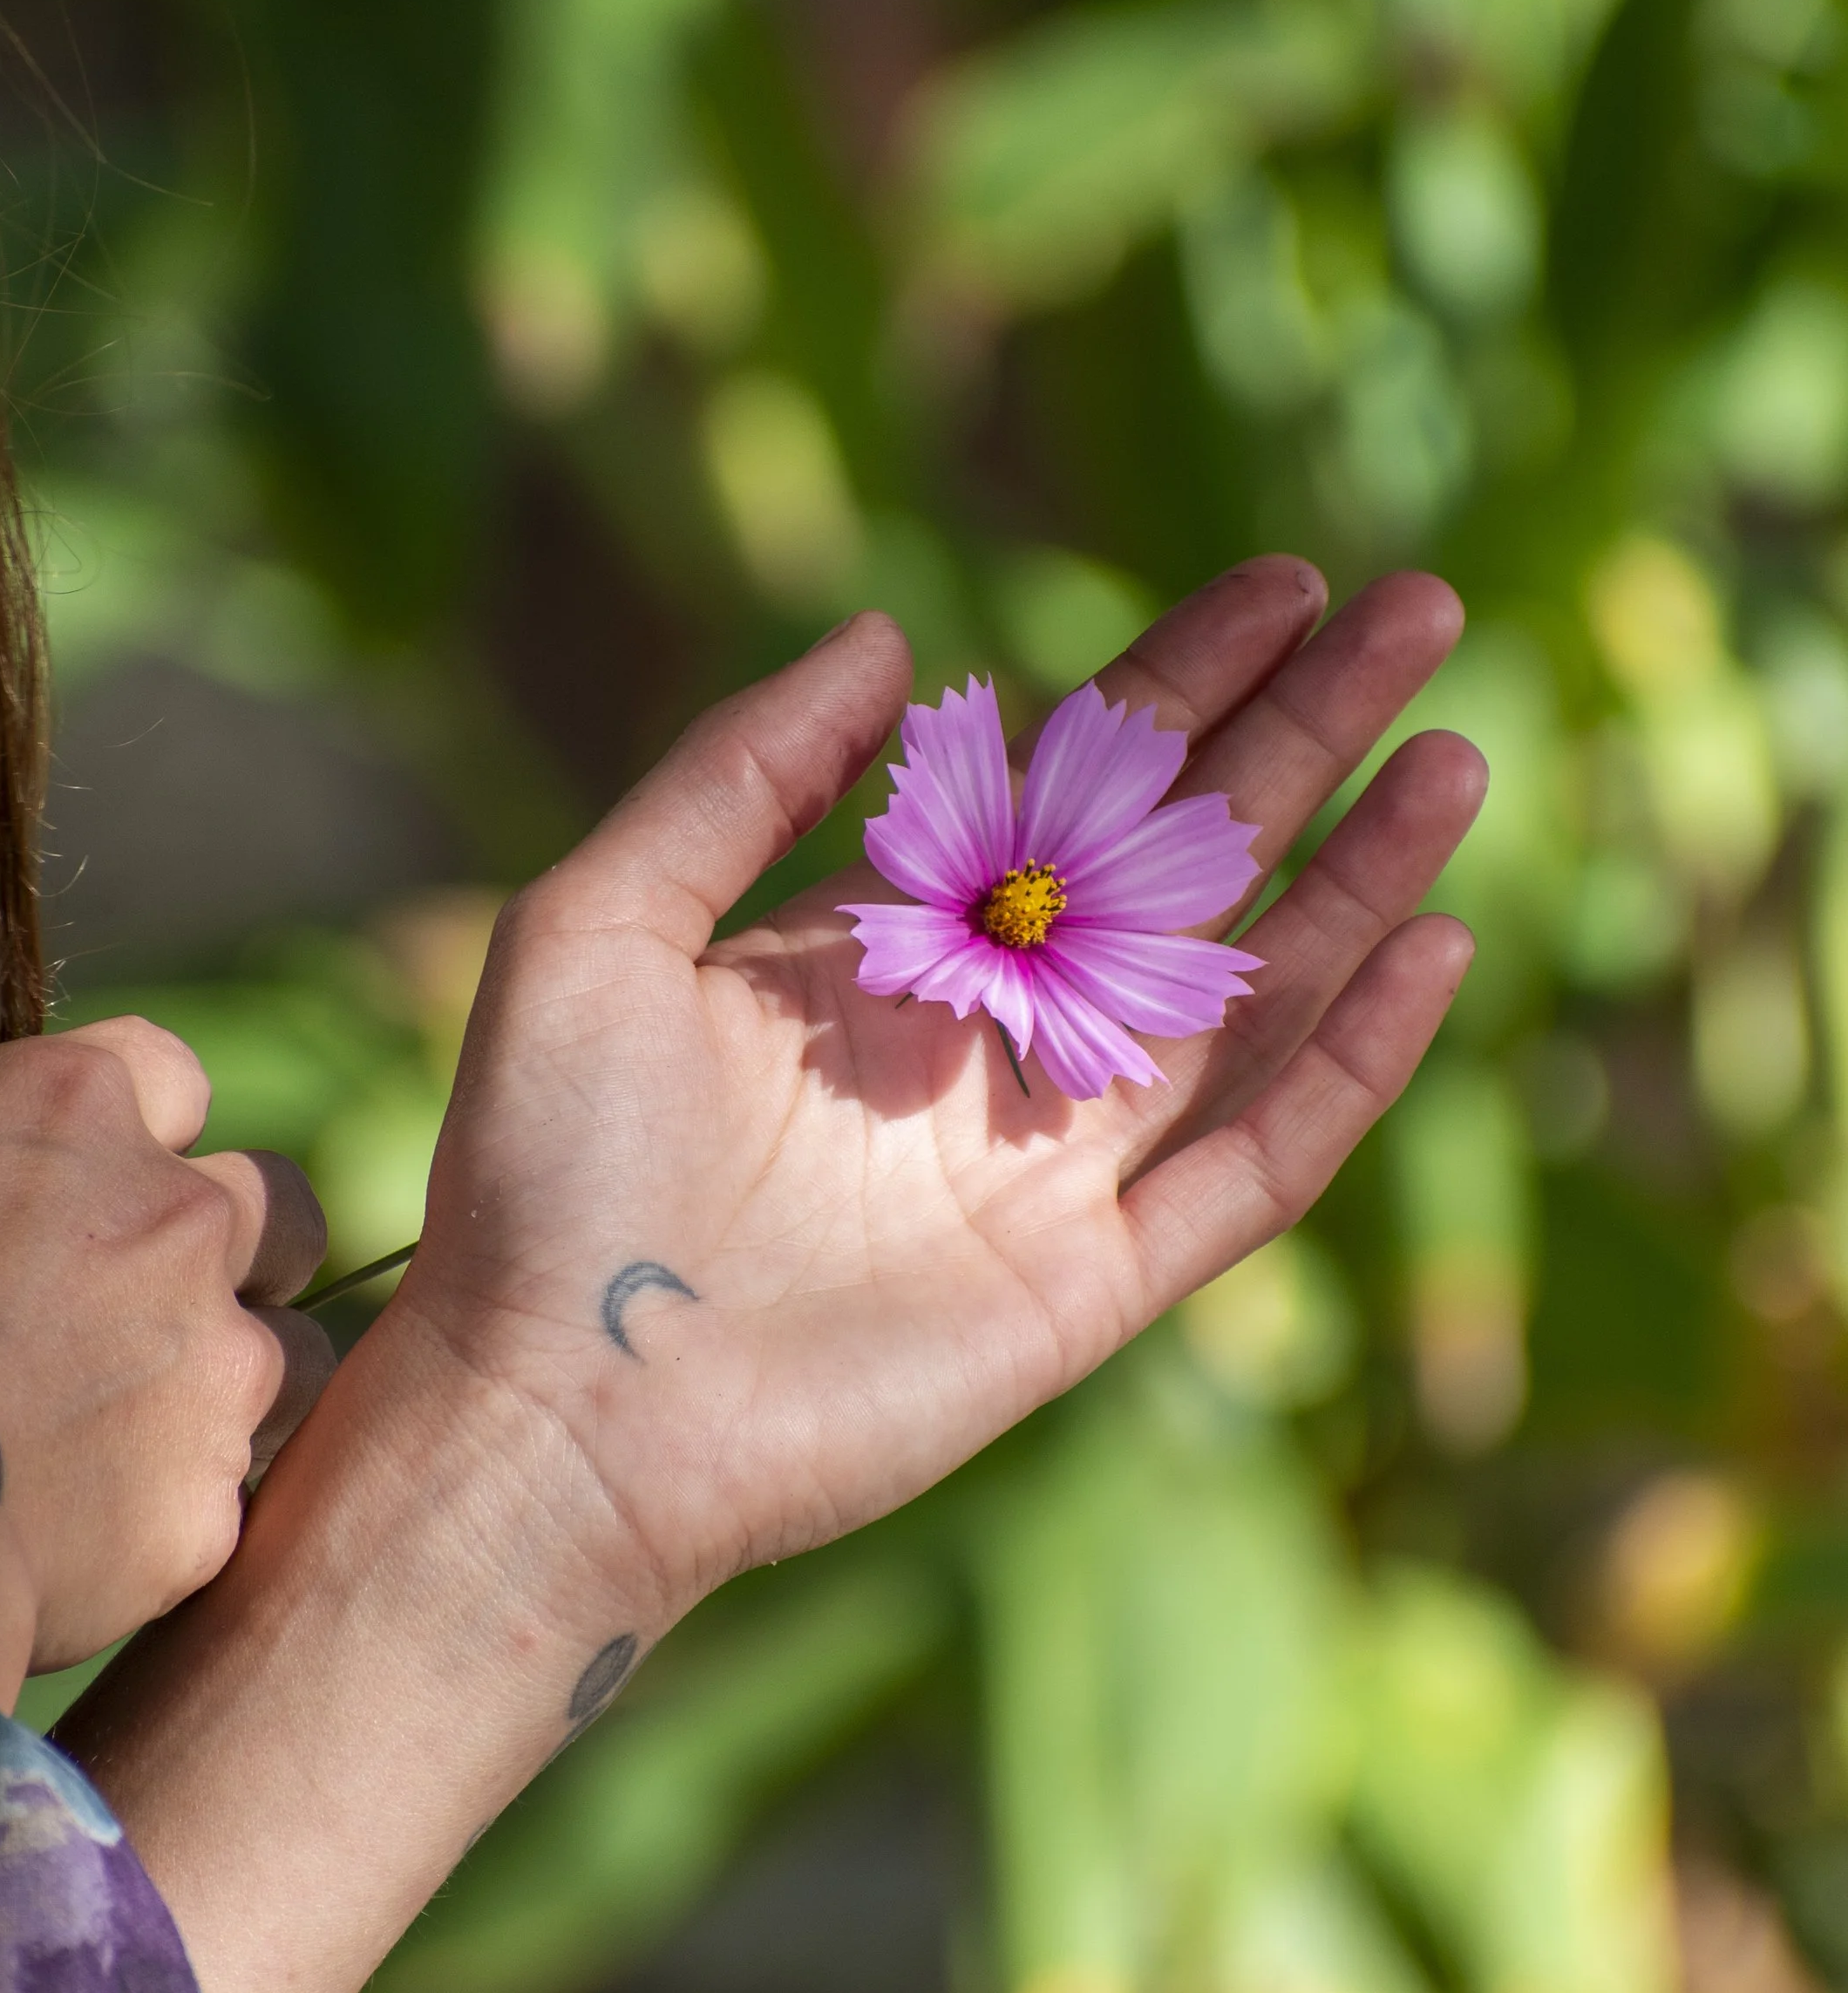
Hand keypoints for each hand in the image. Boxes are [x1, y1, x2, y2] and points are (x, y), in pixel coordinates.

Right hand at [0, 1018, 334, 1700]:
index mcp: (68, 1107)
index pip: (167, 1068)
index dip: (134, 1121)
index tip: (78, 1181)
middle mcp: (178, 1213)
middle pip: (276, 1202)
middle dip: (230, 1247)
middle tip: (133, 1311)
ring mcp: (221, 1358)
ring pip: (297, 1346)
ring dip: (233, 1376)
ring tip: (129, 1431)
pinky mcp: (221, 1494)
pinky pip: (234, 1488)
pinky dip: (178, 1505)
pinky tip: (92, 1534)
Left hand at [66, 557, 1479, 1992]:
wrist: (542, 1409)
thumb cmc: (538, 1171)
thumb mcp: (600, 921)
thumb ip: (739, 772)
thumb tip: (890, 635)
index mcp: (896, 945)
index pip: (1076, 783)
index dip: (1185, 680)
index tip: (1286, 583)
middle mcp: (996, 1043)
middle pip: (1196, 864)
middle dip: (1309, 735)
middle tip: (1422, 611)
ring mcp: (1057, 1166)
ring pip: (1255, 999)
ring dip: (1360, 879)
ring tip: (1453, 757)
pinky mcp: (1092, 1284)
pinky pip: (1254, 1163)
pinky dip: (1350, 1067)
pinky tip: (1426, 950)